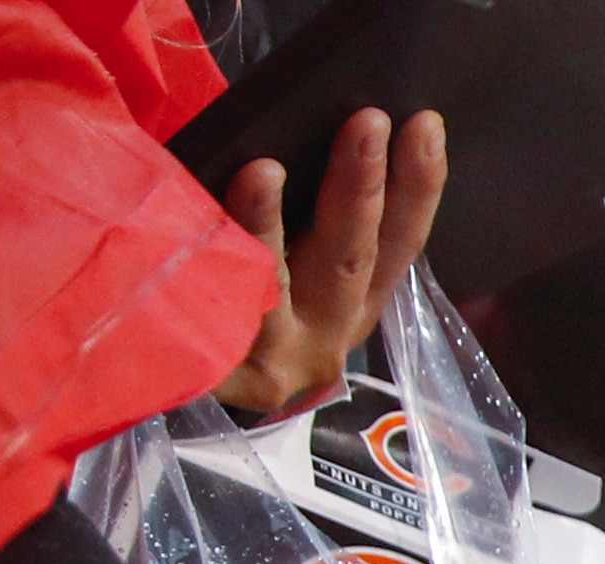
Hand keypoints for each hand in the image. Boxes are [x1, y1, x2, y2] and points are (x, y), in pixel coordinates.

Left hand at [212, 108, 450, 417]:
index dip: (419, 188)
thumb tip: (310, 136)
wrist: (180, 398)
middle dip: (360, 188)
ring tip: (264, 171)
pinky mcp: (218, 375)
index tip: (424, 126)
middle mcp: (327, 338)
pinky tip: (187, 233)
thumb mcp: (296, 276)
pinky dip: (202, 273)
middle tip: (367, 123)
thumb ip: (312, 226)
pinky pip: (209, 314)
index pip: (398, 245)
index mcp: (354, 306)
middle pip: (347, 262)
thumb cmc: (241, 308)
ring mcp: (274, 361)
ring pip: (273, 290)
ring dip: (267, 228)